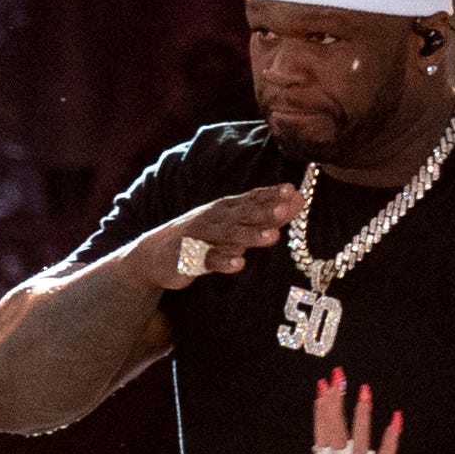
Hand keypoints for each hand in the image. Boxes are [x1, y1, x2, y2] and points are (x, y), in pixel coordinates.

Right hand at [145, 185, 299, 288]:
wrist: (155, 254)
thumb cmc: (202, 236)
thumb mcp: (233, 224)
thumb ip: (266, 214)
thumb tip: (299, 200)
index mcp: (226, 209)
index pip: (251, 199)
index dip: (271, 194)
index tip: (292, 191)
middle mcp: (214, 219)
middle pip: (242, 214)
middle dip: (263, 211)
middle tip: (284, 208)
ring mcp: (201, 238)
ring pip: (228, 236)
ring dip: (250, 235)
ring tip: (272, 236)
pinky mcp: (189, 260)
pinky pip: (208, 260)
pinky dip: (224, 261)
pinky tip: (239, 263)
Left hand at [273, 369, 419, 453]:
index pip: (323, 439)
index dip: (321, 414)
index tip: (320, 389)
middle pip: (341, 433)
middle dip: (338, 405)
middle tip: (337, 377)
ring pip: (363, 442)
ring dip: (363, 417)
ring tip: (363, 390)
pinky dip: (389, 442)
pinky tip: (393, 419)